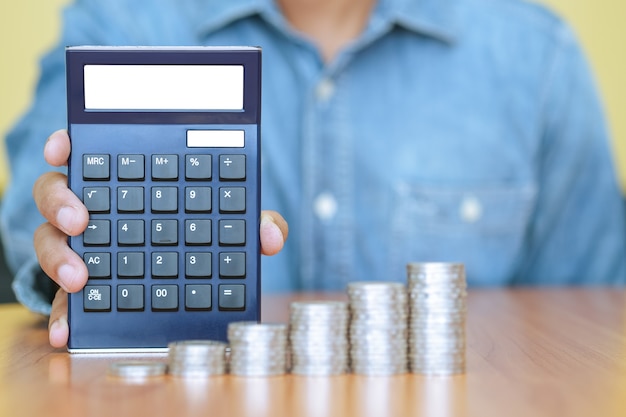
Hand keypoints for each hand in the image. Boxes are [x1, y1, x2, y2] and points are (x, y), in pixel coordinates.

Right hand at [33, 129, 288, 347]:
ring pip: (49, 240)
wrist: (192, 285)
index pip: (89, 153)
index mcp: (126, 182)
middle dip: (61, 202)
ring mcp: (84, 248)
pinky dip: (61, 312)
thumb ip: (252, 222)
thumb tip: (270, 235)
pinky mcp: (84, 286)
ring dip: (58, 257)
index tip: (65, 145)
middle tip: (82, 220)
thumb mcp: (230, 225)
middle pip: (57, 194)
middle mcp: (95, 209)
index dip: (69, 144)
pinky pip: (61, 295)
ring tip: (79, 278)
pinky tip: (68, 328)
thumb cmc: (205, 237)